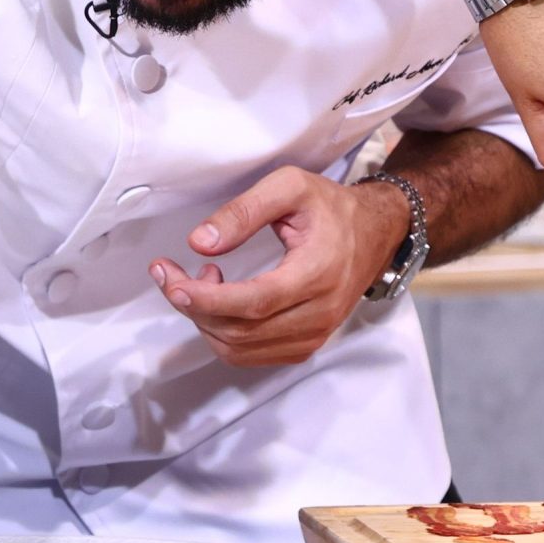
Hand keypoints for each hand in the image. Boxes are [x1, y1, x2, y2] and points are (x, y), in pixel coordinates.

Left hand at [151, 167, 405, 368]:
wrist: (375, 234)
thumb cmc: (331, 208)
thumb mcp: (289, 187)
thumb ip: (243, 210)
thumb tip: (199, 242)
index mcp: (317, 273)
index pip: (255, 302)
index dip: (207, 299)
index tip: (172, 282)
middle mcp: (318, 314)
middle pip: (241, 330)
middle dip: (192, 305)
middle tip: (168, 273)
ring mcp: (314, 335)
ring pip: (240, 348)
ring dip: (205, 319)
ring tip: (201, 278)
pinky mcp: (305, 345)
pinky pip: (251, 355)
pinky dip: (222, 332)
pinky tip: (221, 298)